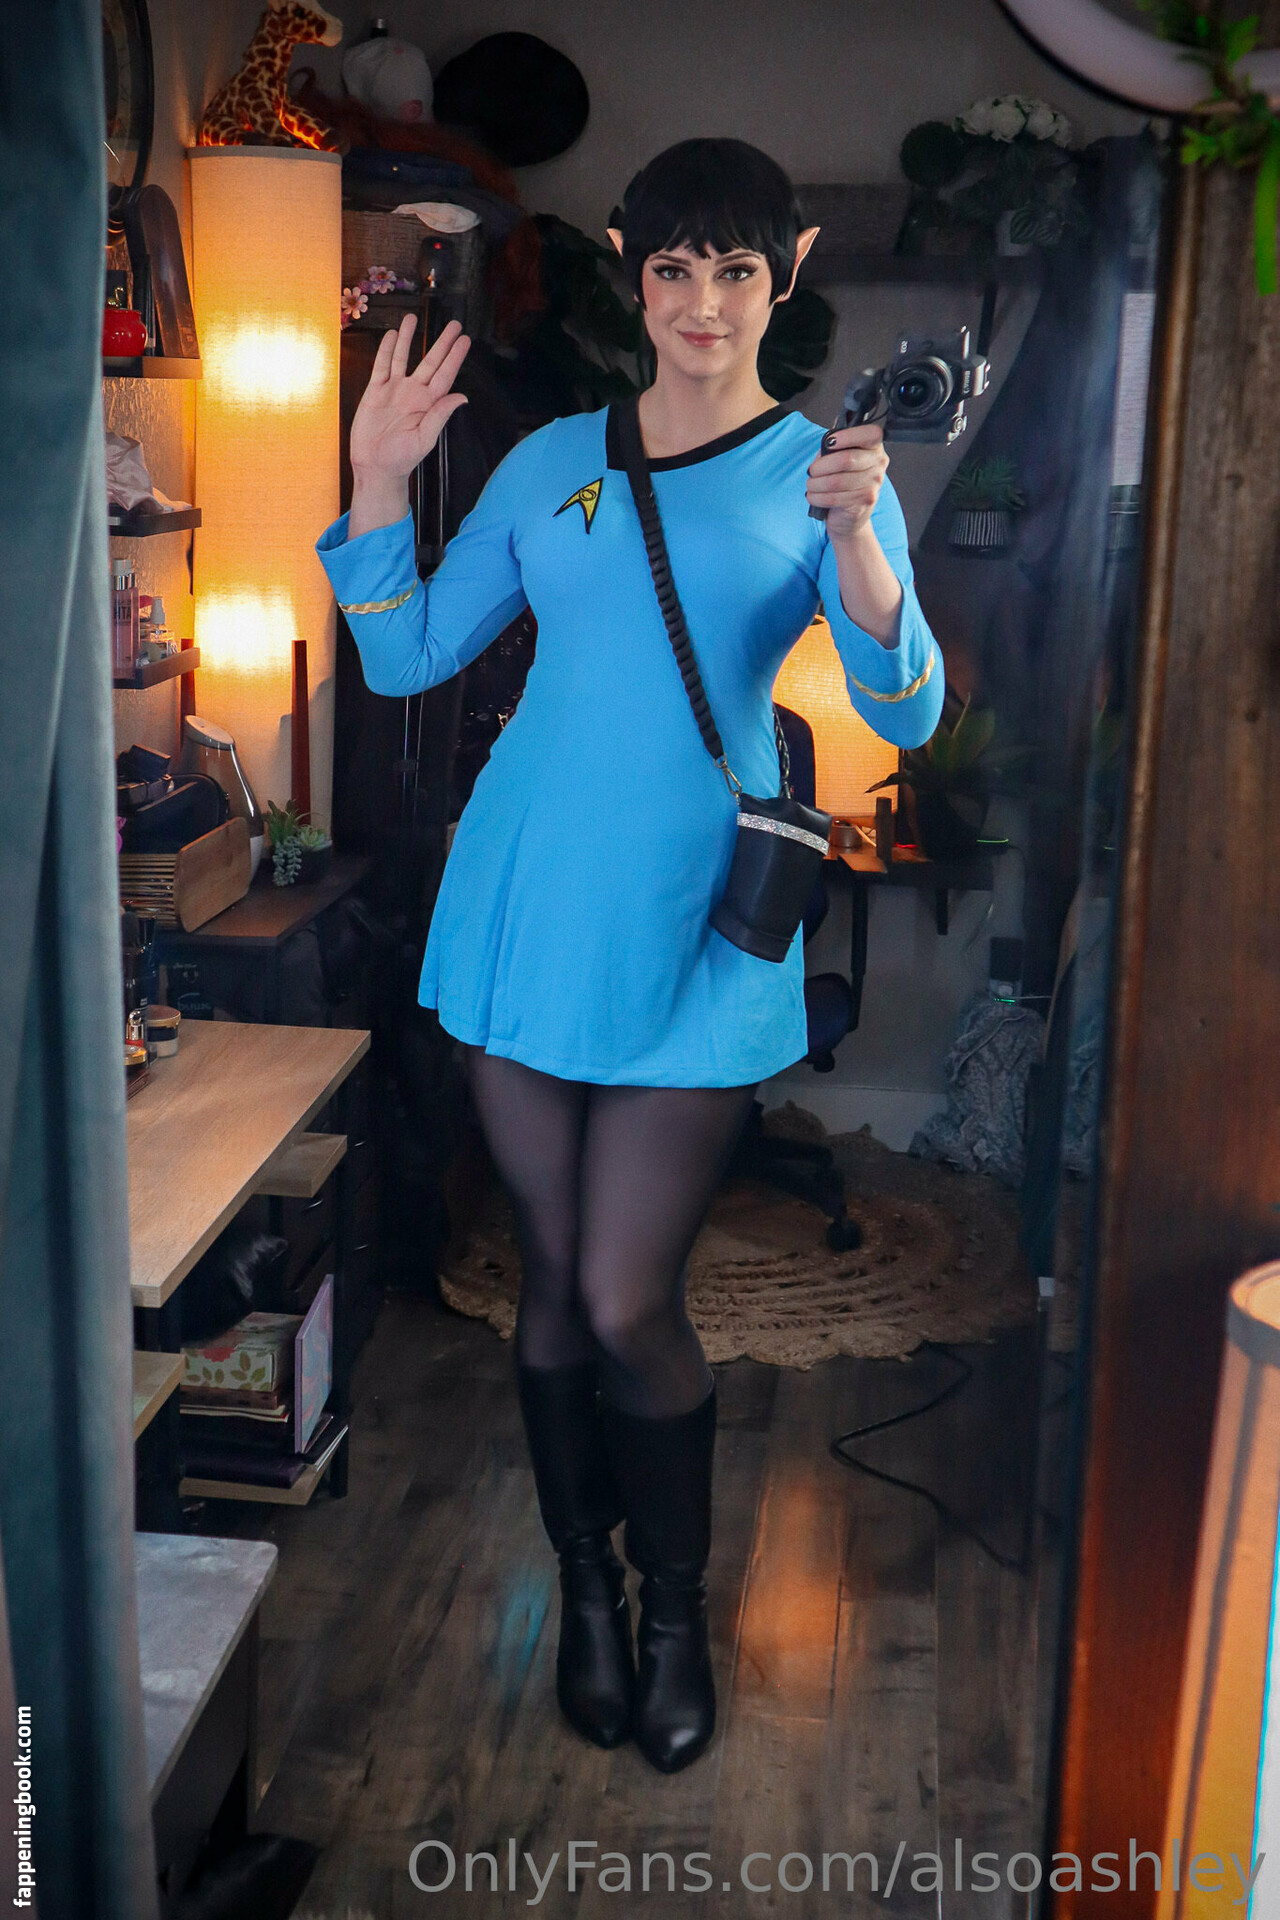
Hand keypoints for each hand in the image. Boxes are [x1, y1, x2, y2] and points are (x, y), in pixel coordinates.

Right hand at [348, 316, 469, 537]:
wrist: (375, 467)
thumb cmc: (402, 458)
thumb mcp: (425, 439)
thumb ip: (441, 415)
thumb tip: (463, 396)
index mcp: (429, 404)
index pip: (445, 374)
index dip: (455, 357)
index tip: (465, 340)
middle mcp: (413, 393)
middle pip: (430, 361)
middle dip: (442, 342)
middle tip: (454, 324)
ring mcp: (394, 390)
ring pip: (403, 357)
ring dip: (409, 338)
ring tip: (413, 317)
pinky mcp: (375, 391)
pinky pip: (382, 366)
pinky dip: (386, 350)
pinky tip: (391, 335)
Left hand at [805, 422, 888, 541]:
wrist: (850, 514)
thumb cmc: (843, 482)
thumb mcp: (840, 458)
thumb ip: (836, 447)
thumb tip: (826, 445)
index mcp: (874, 447)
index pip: (869, 434)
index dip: (847, 436)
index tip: (829, 442)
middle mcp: (878, 464)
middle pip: (846, 459)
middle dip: (821, 466)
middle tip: (812, 471)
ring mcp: (874, 483)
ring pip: (836, 481)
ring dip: (816, 484)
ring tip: (811, 485)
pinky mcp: (865, 501)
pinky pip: (834, 497)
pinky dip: (817, 497)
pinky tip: (813, 496)